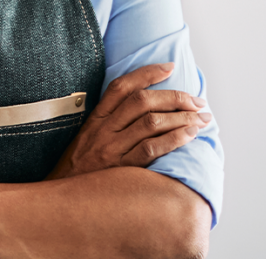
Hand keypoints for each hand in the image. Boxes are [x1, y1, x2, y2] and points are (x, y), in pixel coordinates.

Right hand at [47, 63, 210, 179]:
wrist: (64, 199)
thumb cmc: (80, 169)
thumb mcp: (87, 139)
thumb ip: (109, 123)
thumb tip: (142, 110)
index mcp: (95, 119)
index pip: (121, 87)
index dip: (146, 73)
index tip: (169, 67)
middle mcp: (103, 130)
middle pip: (141, 101)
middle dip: (174, 97)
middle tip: (196, 101)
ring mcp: (112, 148)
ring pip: (150, 123)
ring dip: (182, 117)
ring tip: (201, 118)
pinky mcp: (121, 169)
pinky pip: (151, 149)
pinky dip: (174, 139)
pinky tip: (190, 135)